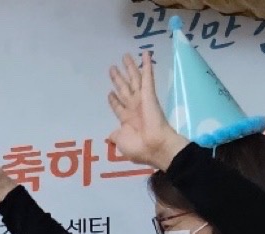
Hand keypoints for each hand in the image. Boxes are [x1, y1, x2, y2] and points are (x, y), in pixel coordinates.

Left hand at [106, 52, 188, 170]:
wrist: (154, 146)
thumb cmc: (138, 147)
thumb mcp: (122, 143)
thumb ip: (116, 137)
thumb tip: (110, 136)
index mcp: (127, 120)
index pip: (119, 106)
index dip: (114, 99)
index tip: (109, 92)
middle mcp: (134, 108)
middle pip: (124, 89)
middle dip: (118, 79)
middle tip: (112, 68)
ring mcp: (142, 100)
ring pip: (134, 80)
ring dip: (130, 68)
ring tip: (125, 56)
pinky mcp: (149, 94)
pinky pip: (147, 77)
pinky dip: (146, 66)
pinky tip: (145, 54)